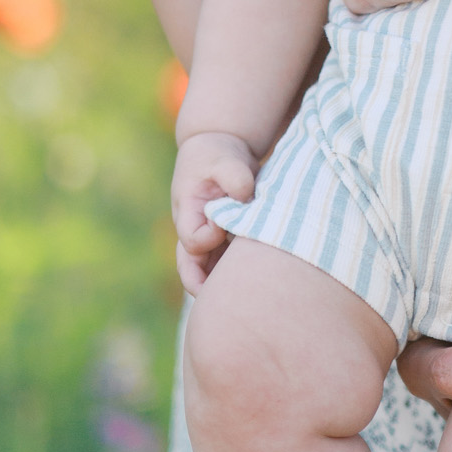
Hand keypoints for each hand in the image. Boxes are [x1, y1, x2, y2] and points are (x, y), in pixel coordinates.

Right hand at [171, 130, 257, 293]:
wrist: (218, 151)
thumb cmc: (217, 154)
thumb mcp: (224, 158)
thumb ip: (234, 176)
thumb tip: (244, 196)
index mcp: (188, 213)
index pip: (193, 242)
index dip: (210, 238)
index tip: (227, 225)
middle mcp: (194, 231)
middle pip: (192, 270)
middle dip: (209, 285)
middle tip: (233, 301)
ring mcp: (208, 239)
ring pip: (210, 272)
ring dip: (226, 282)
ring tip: (253, 294)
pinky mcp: (223, 241)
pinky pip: (228, 265)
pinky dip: (240, 272)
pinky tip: (263, 277)